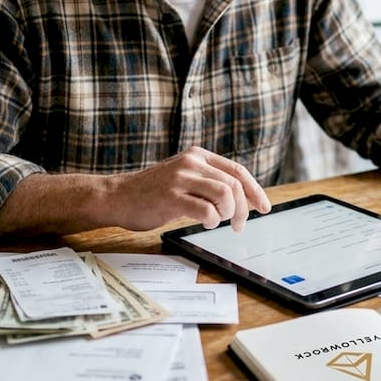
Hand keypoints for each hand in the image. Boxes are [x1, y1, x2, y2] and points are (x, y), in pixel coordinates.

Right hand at [107, 146, 271, 231]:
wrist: (117, 196)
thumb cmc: (152, 193)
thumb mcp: (183, 178)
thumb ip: (208, 182)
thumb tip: (243, 200)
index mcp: (198, 155)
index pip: (237, 171)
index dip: (255, 190)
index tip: (263, 207)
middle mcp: (191, 162)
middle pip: (234, 185)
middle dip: (243, 209)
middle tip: (238, 225)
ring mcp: (180, 178)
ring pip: (224, 195)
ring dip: (227, 214)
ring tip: (216, 221)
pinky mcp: (171, 196)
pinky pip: (206, 210)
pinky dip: (211, 221)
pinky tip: (204, 223)